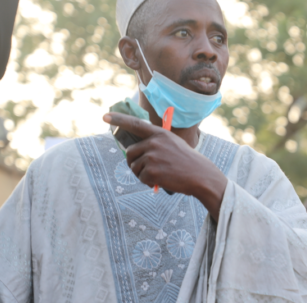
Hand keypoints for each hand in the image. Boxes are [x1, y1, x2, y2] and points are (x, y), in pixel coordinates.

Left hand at [103, 112, 227, 219]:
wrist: (200, 176)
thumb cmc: (187, 162)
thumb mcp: (173, 145)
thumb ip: (155, 144)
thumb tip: (133, 153)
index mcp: (160, 134)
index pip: (136, 124)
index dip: (119, 119)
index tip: (105, 116)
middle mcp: (154, 142)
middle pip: (130, 152)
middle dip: (134, 162)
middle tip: (146, 169)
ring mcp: (152, 156)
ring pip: (134, 167)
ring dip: (142, 174)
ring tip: (159, 175)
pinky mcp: (151, 171)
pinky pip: (141, 178)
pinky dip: (149, 182)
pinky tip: (162, 181)